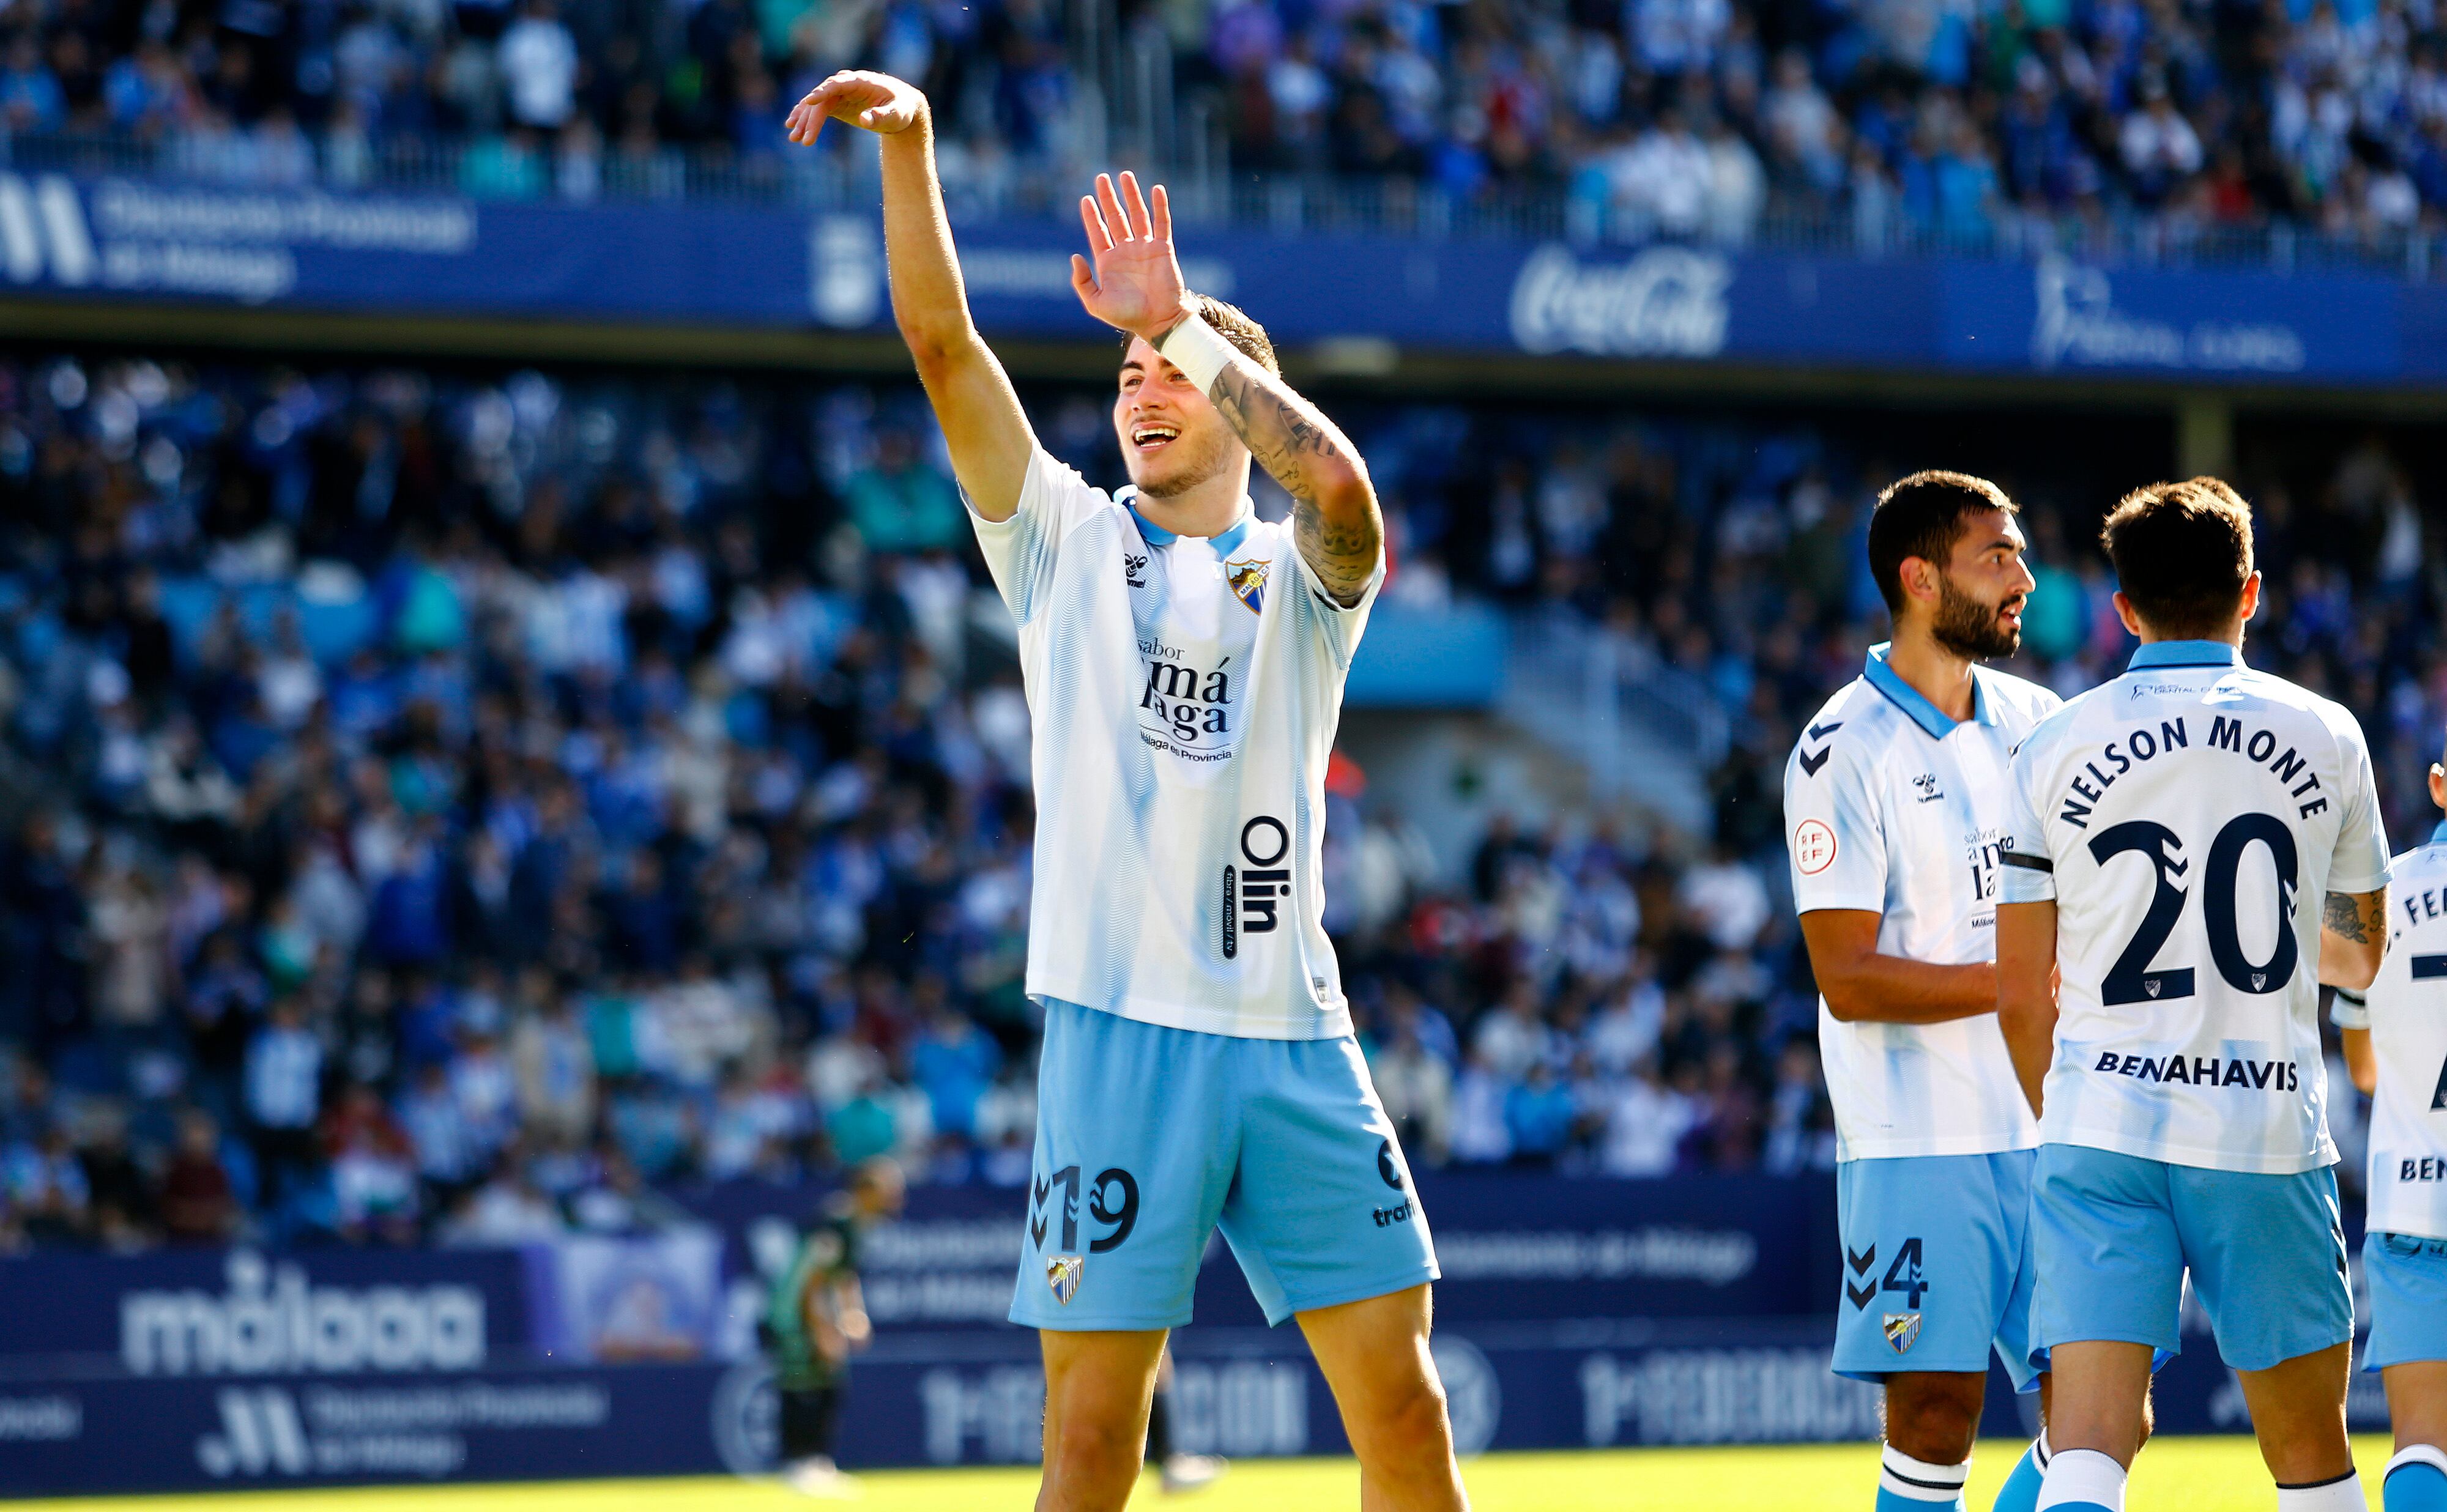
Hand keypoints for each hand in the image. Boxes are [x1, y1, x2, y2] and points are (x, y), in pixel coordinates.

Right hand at [784, 70, 927, 144]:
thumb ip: (881, 116)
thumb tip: (864, 120)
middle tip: (802, 139)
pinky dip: (805, 118)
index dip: (822, 92)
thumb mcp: (896, 114)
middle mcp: (846, 84)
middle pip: (823, 99)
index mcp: (860, 81)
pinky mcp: (836, 103)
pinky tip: (793, 128)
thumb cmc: (901, 108)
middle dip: (810, 118)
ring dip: (803, 120)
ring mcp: (839, 93)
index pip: (836, 84)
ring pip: (816, 104)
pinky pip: (817, 109)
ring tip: (793, 138)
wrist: (902, 107)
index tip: (809, 102)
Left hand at [1070, 171, 1190, 342]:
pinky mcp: (1163, 248)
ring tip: (1124, 175)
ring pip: (1137, 214)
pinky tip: (1156, 189)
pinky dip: (1160, 206)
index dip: (1091, 215)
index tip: (1086, 198)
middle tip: (1101, 178)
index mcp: (1108, 262)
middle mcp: (1126, 251)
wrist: (1158, 321)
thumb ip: (1082, 282)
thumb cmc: (1127, 317)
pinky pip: (1161, 223)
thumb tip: (1074, 256)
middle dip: (1108, 197)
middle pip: (1115, 217)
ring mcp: (1145, 248)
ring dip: (1131, 195)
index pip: (1098, 232)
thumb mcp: (1096, 303)